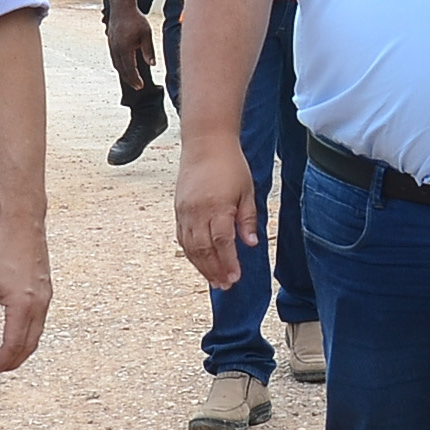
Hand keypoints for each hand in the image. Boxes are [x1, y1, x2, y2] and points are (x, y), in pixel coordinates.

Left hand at [0, 209, 52, 374]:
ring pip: (37, 334)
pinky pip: (40, 321)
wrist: (22, 224)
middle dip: (14, 361)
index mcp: (22, 306)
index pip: (13, 345)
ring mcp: (46, 298)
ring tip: (5, 354)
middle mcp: (39, 305)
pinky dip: (29, 334)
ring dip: (22, 349)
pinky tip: (16, 332)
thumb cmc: (0, 250)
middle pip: (29, 345)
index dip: (2, 362)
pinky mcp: (47, 290)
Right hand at [107, 0, 157, 94]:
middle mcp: (116, 48)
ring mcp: (111, 46)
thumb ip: (149, 50)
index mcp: (125, 47)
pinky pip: (114, 58)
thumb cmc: (136, 19)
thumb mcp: (146, 34)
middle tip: (138, 86)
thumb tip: (153, 64)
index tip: (141, 86)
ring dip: (124, 73)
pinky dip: (120, 66)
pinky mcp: (110, 43)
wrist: (121, 7)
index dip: (135, 79)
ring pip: (116, 64)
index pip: (130, 68)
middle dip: (129, 79)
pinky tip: (126, 68)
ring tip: (132, 80)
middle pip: (122, 69)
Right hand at [174, 134, 258, 288]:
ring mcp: (185, 211)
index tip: (235, 278)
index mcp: (217, 207)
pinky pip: (182, 237)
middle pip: (204, 250)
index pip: (222, 243)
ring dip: (201, 266)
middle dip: (214, 270)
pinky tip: (199, 262)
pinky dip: (190, 252)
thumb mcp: (247, 191)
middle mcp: (197, 212)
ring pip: (190, 247)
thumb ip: (247, 219)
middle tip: (225, 285)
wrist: (205, 143)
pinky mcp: (178, 209)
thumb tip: (251, 244)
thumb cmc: (230, 164)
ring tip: (214, 280)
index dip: (228, 263)